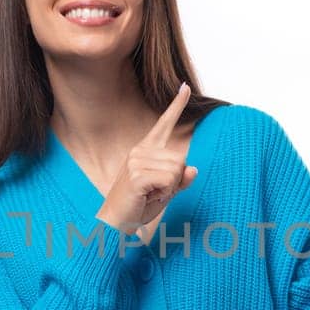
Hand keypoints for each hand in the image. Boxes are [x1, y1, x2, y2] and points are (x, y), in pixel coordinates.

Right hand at [96, 82, 199, 237]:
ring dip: (170, 188)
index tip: (185, 87)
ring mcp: (136, 161)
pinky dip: (165, 192)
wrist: (115, 222)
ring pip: (176, 169)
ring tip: (151, 194)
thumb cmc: (139, 205)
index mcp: (146, 150)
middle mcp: (140, 150)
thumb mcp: (165, 191)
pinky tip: (149, 196)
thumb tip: (193, 169)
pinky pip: (169, 179)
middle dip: (175, 180)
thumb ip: (180, 180)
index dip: (176, 105)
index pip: (164, 123)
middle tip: (156, 191)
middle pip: (180, 158)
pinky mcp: (136, 175)